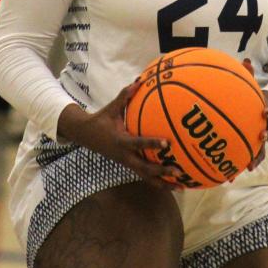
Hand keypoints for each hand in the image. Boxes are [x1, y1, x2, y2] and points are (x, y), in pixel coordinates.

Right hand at [59, 80, 180, 188]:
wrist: (86, 135)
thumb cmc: (101, 120)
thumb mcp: (111, 108)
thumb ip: (125, 96)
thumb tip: (139, 81)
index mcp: (120, 141)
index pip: (138, 143)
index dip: (152, 143)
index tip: (166, 143)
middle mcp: (124, 156)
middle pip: (144, 169)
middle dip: (161, 171)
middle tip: (178, 171)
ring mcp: (126, 163)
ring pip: (146, 177)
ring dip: (163, 182)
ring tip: (182, 186)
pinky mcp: (128, 165)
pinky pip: (144, 175)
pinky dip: (158, 180)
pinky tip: (173, 183)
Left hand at [242, 59, 267, 170]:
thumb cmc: (255, 96)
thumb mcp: (253, 86)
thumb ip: (249, 74)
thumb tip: (246, 59)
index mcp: (267, 112)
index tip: (266, 112)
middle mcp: (266, 127)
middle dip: (265, 139)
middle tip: (260, 140)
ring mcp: (261, 139)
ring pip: (259, 152)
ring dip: (253, 160)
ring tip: (246, 169)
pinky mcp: (251, 148)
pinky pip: (245, 159)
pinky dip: (237, 166)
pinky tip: (226, 178)